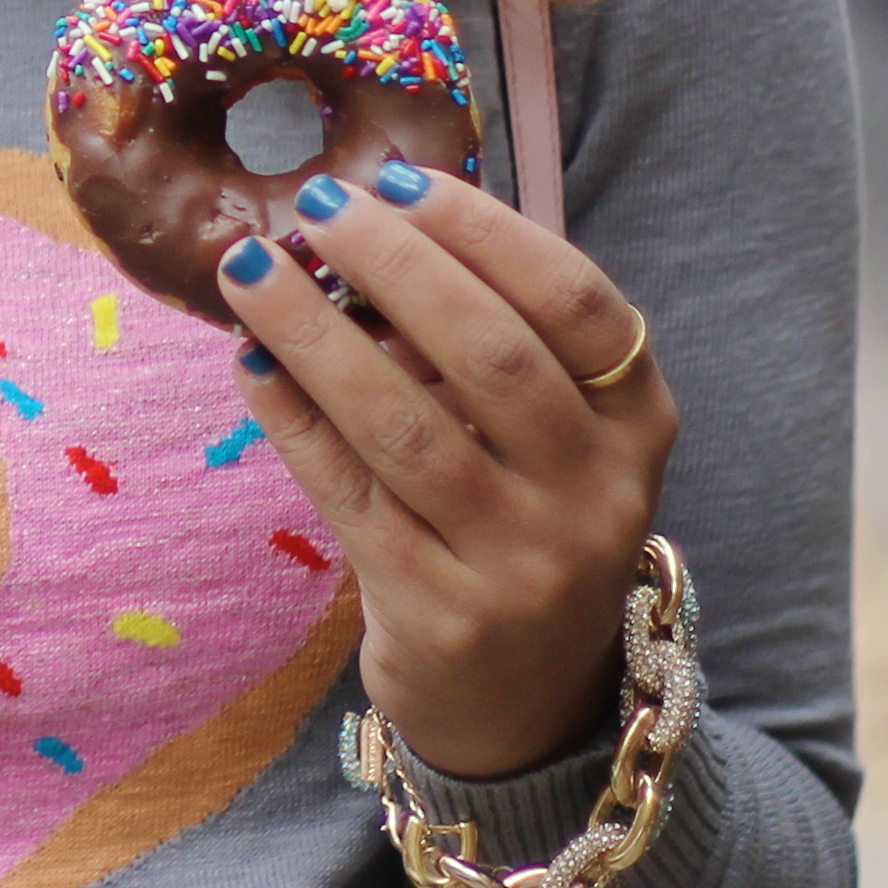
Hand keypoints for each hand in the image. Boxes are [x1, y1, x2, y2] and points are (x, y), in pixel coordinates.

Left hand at [217, 161, 673, 780]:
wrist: (524, 707)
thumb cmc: (522, 526)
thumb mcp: (554, 441)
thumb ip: (494, 340)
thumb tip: (374, 220)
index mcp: (638, 429)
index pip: (578, 305)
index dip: (487, 233)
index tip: (400, 180)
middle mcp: (597, 497)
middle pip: (492, 355)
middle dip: (395, 266)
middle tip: (317, 205)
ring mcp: (522, 564)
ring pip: (404, 424)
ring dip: (316, 333)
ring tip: (248, 268)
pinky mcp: (439, 614)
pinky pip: (348, 493)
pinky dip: (293, 418)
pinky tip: (251, 362)